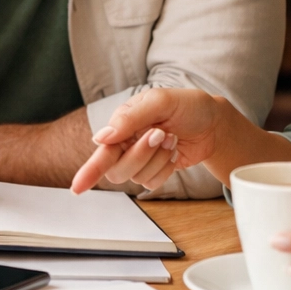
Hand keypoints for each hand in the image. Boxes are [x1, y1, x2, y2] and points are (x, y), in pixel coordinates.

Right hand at [70, 88, 227, 193]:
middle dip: (142, 153)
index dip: (88, 171)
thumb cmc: (186, 106)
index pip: (101, 152)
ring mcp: (141, 160)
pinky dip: (166, 168)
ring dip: (159, 158)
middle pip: (118, 169)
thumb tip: (102, 137)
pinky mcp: (155, 172)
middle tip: (161, 133)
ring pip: (137, 177)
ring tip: (171, 137)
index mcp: (121, 125)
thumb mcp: (159, 101)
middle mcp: (126, 145)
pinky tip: (172, 152)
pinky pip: (153, 183)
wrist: (213, 122)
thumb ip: (129, 118)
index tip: (77, 188)